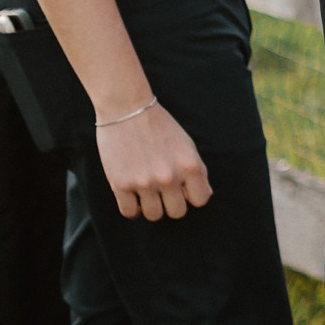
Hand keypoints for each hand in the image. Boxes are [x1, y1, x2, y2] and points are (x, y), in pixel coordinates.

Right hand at [97, 102, 212, 220]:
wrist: (127, 108)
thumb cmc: (159, 125)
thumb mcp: (186, 144)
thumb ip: (196, 170)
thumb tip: (203, 195)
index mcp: (190, 166)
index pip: (200, 200)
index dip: (192, 196)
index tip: (183, 189)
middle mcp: (169, 177)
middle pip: (177, 212)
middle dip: (172, 203)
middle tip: (164, 192)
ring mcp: (144, 182)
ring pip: (154, 215)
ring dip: (152, 207)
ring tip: (147, 193)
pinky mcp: (121, 184)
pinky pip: (129, 212)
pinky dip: (133, 208)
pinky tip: (133, 197)